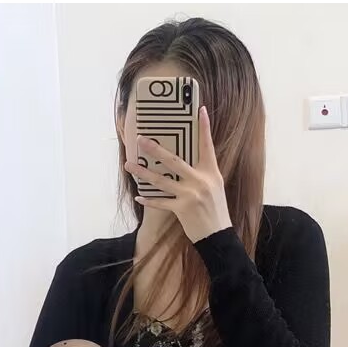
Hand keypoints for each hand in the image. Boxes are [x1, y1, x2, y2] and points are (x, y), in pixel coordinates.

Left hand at [125, 105, 231, 242]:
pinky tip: (138, 196)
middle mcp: (200, 181)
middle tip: (141, 140)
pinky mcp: (182, 209)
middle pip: (174, 161)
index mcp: (211, 172)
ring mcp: (190, 195)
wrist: (218, 235)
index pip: (207, 146)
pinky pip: (161, 202)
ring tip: (129, 165)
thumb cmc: (216, 210)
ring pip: (162, 181)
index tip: (200, 111)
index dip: (204, 128)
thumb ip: (203, 173)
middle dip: (156, 149)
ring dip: (143, 172)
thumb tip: (186, 162)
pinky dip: (149, 200)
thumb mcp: (215, 187)